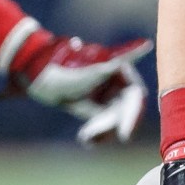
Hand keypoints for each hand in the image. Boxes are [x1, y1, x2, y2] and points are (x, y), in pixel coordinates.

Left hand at [8, 32, 153, 144]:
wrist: (37, 76)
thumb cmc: (65, 69)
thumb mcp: (93, 71)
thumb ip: (121, 61)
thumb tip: (147, 43)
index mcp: (121, 71)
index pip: (136, 96)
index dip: (134, 116)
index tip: (124, 136)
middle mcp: (118, 84)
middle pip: (125, 112)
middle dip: (111, 126)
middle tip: (95, 138)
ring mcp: (108, 98)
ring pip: (114, 121)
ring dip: (102, 131)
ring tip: (86, 138)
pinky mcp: (97, 109)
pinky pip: (103, 126)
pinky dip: (97, 134)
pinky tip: (86, 140)